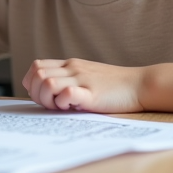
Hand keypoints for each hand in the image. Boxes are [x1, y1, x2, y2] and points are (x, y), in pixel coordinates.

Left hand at [22, 58, 144, 112]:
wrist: (140, 84)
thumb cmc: (114, 85)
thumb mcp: (87, 75)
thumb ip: (70, 79)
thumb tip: (48, 92)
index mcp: (70, 64)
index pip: (37, 66)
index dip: (32, 82)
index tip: (40, 95)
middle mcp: (73, 68)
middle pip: (38, 74)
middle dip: (36, 93)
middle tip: (50, 104)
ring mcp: (82, 79)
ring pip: (47, 82)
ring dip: (47, 99)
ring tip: (59, 107)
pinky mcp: (92, 93)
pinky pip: (67, 93)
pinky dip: (62, 103)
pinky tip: (71, 108)